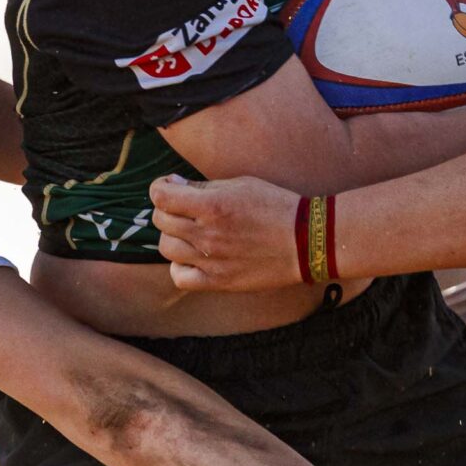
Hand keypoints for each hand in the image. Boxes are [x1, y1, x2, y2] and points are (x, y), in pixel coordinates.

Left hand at [155, 172, 304, 292]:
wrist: (306, 241)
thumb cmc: (275, 206)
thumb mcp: (241, 184)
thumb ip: (204, 187)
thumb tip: (174, 186)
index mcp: (212, 206)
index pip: (160, 196)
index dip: (159, 188)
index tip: (170, 187)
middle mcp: (207, 235)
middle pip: (160, 220)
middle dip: (166, 208)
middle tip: (182, 206)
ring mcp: (211, 261)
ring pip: (166, 247)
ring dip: (172, 235)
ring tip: (188, 231)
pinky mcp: (219, 281)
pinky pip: (179, 277)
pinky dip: (179, 266)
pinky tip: (192, 257)